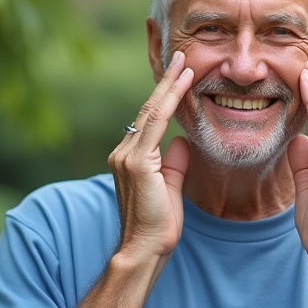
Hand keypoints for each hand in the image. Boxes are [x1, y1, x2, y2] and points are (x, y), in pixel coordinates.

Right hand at [108, 51, 194, 264]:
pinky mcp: (136, 162)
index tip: (180, 75)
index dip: (164, 96)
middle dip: (166, 82)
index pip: (149, 120)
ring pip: (151, 112)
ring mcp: (127, 156)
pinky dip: (169, 102)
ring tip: (184, 63)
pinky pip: (155, 124)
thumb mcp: (170, 190)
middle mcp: (123, 152)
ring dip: (169, 85)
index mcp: (129, 158)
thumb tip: (181, 143)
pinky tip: (182, 85)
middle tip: (181, 56)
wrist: (143, 250)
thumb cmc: (157, 228)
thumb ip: (173, 166)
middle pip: (148, 109)